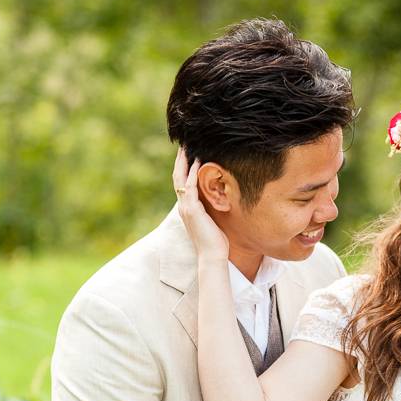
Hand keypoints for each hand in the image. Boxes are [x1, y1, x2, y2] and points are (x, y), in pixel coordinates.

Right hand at [172, 147, 228, 261]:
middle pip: (178, 177)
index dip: (184, 168)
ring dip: (184, 161)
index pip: (182, 183)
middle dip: (180, 160)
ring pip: (181, 178)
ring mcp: (186, 208)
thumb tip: (222, 200)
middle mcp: (184, 206)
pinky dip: (194, 173)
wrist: (213, 256)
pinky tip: (199, 161)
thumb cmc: (216, 242)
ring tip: (188, 146)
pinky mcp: (192, 210)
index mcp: (188, 209)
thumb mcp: (213, 222)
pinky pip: (191, 186)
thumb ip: (213, 210)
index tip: (188, 154)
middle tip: (184, 144)